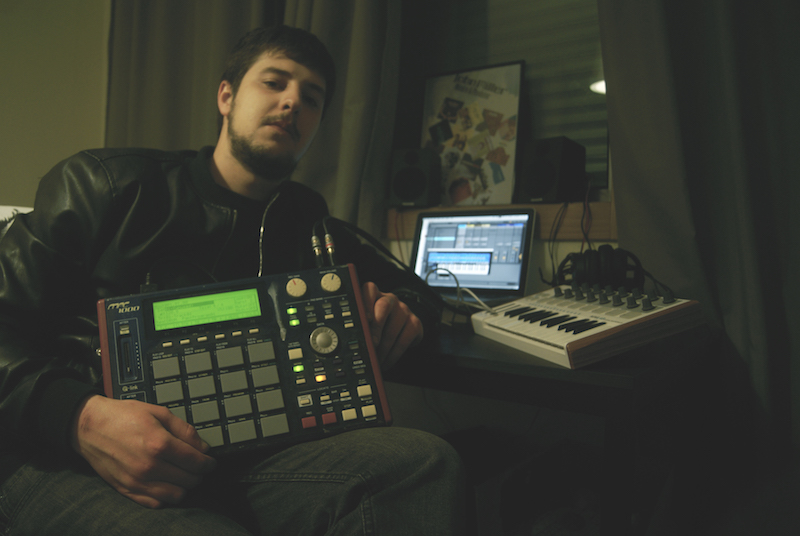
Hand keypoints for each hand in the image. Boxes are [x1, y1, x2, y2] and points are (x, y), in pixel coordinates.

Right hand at [71, 395, 216, 507]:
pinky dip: (167, 496)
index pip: (196, 462)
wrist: (89, 427)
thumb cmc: (123, 417)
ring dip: (185, 486)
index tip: (210, 461)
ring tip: (184, 475)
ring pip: (176, 495)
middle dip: (199, 474)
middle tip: (199, 466)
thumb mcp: (159, 413)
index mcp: (159, 444)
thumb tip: (203, 447)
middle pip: (189, 480)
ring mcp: (137, 481)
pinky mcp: (127, 490)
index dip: (208, 463)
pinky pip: (156, 503)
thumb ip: (184, 430)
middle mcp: (149, 466)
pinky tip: (168, 484)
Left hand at [360, 281, 422, 368]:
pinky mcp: (415, 323)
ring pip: (393, 327)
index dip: (366, 302)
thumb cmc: (380, 325)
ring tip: (376, 360)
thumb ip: (361, 324)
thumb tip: (352, 341)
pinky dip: (394, 354)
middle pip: (384, 306)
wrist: (402, 327)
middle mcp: (390, 299)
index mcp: (375, 295)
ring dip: (383, 348)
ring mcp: (404, 310)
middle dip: (376, 327)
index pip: (370, 289)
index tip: (365, 318)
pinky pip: (404, 340)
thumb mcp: (368, 322)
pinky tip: (387, 362)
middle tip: (371, 344)